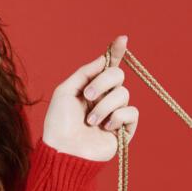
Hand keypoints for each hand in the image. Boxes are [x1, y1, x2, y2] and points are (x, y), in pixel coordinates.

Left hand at [40, 35, 140, 160]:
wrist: (64, 151)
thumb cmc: (59, 124)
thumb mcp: (65, 92)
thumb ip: (84, 72)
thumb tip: (103, 58)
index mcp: (91, 88)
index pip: (108, 67)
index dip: (116, 52)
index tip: (122, 39)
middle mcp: (105, 98)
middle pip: (118, 76)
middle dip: (103, 82)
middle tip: (88, 95)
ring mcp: (115, 113)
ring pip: (123, 94)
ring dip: (104, 106)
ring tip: (91, 121)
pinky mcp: (124, 129)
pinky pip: (132, 112)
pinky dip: (118, 117)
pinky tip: (106, 127)